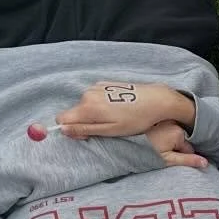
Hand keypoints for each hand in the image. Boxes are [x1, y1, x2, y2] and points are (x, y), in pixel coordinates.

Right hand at [55, 82, 194, 139]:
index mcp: (87, 107)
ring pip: (85, 105)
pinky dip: (102, 105)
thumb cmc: (135, 119)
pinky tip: (118, 108)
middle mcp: (88, 93)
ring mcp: (97, 87)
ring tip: (116, 117)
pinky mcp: (105, 84)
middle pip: (75, 112)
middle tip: (107, 127)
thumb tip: (63, 129)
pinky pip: (95, 97)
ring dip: (95, 113)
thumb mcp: (109, 130)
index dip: (71, 129)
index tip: (86, 134)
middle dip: (85, 121)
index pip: (62, 118)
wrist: (156, 100)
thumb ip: (84, 129)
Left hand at [145, 120, 208, 169]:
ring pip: (173, 130)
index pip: (190, 148)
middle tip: (160, 151)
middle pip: (182, 137)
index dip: (182, 156)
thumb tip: (205, 163)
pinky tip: (150, 136)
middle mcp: (173, 121)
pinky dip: (161, 130)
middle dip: (176, 145)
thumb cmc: (143, 151)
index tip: (170, 158)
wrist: (121, 139)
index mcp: (178, 132)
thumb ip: (187, 160)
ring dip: (168, 137)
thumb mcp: (166, 160)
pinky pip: (164, 124)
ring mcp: (163, 116)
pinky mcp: (154, 114)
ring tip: (154, 144)